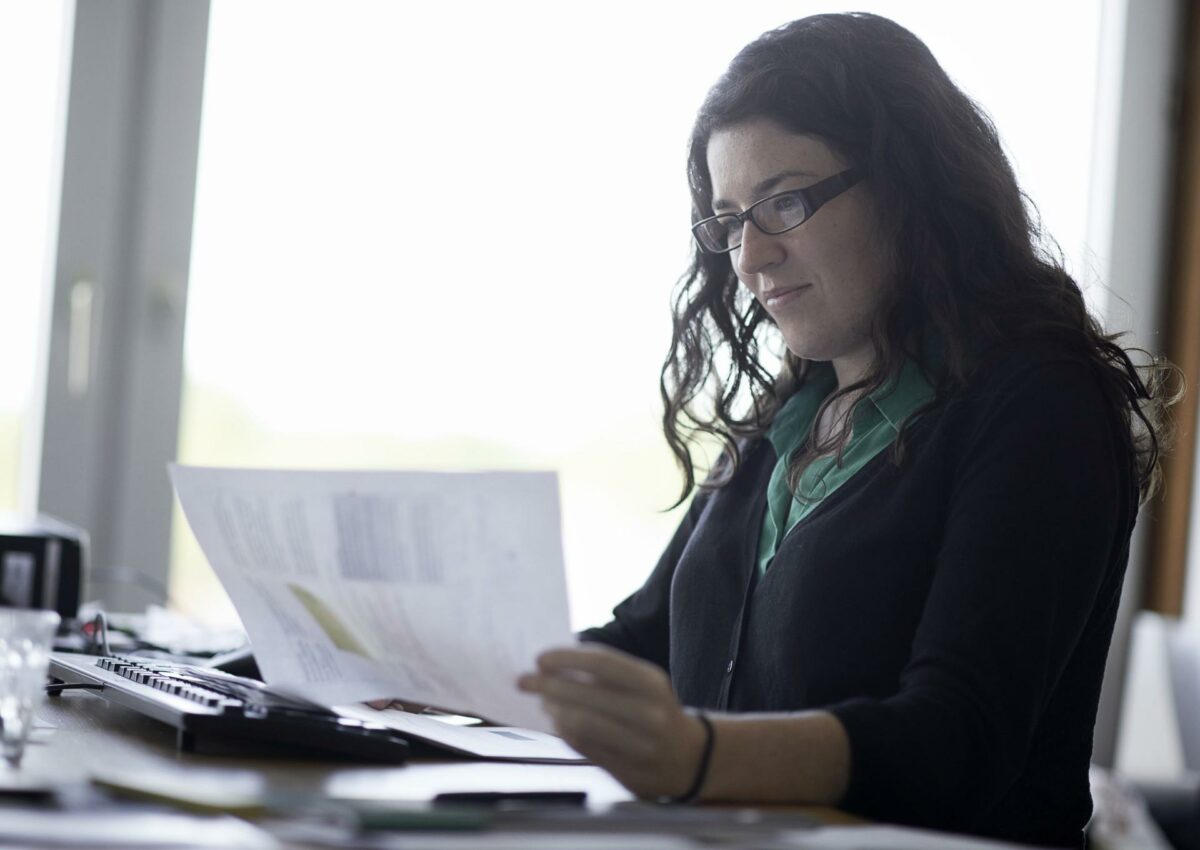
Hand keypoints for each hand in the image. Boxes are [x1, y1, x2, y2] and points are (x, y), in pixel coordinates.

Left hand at [517, 643, 708, 799]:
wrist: (690, 757)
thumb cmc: (655, 710)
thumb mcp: (643, 683)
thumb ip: (605, 673)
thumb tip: (553, 664)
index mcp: (652, 683)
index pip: (602, 662)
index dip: (567, 659)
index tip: (539, 659)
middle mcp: (649, 714)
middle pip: (585, 696)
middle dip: (548, 686)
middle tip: (524, 681)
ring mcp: (639, 746)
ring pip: (581, 725)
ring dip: (554, 710)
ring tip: (544, 701)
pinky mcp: (627, 772)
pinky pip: (584, 748)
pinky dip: (564, 732)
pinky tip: (558, 721)